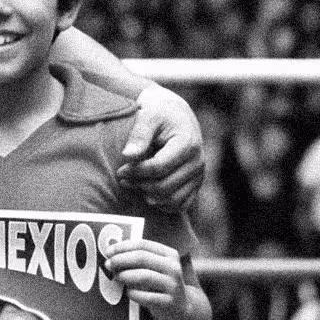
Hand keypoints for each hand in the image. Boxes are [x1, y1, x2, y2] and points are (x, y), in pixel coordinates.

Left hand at [103, 239, 186, 319]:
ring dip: (125, 275)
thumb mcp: (155, 268)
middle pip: (142, 258)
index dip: (123, 247)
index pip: (143, 244)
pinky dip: (133, 293)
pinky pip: (145, 296)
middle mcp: (173, 268)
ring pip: (144, 276)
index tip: (108, 251)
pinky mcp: (168, 302)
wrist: (180, 308)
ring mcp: (172, 285)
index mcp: (169, 254)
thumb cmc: (160, 284)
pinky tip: (128, 293)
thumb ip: (139, 259)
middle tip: (108, 264)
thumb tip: (112, 253)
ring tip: (116, 277)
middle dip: (121, 260)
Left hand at [116, 83, 204, 209]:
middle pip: (165, 187)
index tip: (120, 170)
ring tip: (133, 184)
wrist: (177, 115)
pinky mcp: (196, 184)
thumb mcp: (148, 116)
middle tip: (123, 178)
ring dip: (149, 196)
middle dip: (140, 185)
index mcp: (187, 144)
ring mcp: (199, 175)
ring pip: (172, 200)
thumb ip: (139, 135)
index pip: (159, 168)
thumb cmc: (159, 114)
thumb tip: (128, 155)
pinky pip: (181, 205)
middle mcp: (198, 162)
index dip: (136, 172)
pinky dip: (163, 205)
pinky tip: (147, 193)